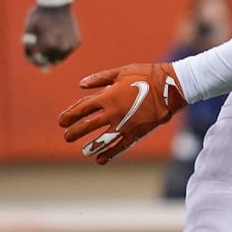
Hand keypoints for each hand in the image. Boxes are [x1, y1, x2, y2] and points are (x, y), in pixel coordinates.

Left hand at [22, 4, 80, 68]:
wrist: (57, 3)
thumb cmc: (41, 15)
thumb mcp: (29, 29)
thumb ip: (28, 45)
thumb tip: (31, 58)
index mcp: (48, 44)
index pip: (37, 60)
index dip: (32, 60)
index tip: (30, 58)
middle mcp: (61, 47)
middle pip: (49, 61)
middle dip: (43, 58)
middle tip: (38, 52)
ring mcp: (71, 45)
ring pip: (59, 57)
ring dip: (53, 54)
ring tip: (48, 43)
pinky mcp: (77, 42)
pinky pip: (67, 50)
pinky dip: (62, 48)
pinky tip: (58, 37)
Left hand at [58, 62, 185, 163]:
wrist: (170, 87)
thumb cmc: (144, 75)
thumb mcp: (119, 72)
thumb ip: (99, 79)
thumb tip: (81, 85)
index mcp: (106, 96)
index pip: (82, 109)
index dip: (70, 115)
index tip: (61, 122)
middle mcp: (113, 112)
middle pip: (88, 125)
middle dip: (75, 132)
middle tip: (67, 137)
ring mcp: (125, 124)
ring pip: (103, 138)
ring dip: (91, 145)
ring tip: (83, 151)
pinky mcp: (137, 132)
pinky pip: (120, 145)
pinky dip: (110, 153)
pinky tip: (101, 159)